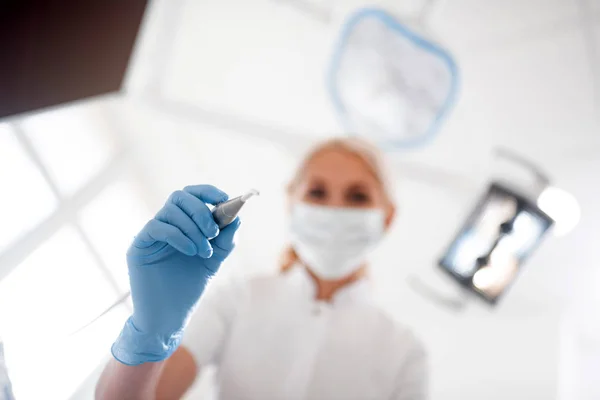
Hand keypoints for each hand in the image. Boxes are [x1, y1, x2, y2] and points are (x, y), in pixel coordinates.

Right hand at [112, 185, 240, 365]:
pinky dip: (179, 236)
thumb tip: (237, 217)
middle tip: (213, 233)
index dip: (208, 192)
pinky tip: (190, 252)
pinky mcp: (139, 246)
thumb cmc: (189, 287)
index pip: (192, 195)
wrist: (170, 315)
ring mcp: (151, 234)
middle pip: (180, 197)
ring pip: (170, 211)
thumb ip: (225, 240)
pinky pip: (157, 227)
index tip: (224, 199)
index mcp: (183, 223)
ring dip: (193, 229)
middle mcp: (166, 224)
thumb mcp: (214, 260)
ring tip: (203, 251)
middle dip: (200, 211)